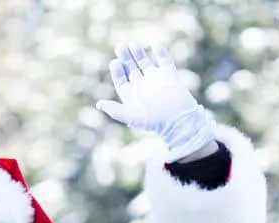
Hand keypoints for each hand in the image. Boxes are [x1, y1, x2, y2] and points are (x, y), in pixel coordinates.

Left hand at [96, 42, 216, 162]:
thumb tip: (98, 104)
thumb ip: (115, 110)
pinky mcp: (170, 76)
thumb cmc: (154, 121)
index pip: (122, 81)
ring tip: (132, 44)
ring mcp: (157, 81)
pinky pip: (165, 61)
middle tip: (120, 47)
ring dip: (139, 54)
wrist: (179, 120)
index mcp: (134, 97)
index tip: (114, 63)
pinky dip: (161, 53)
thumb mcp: (131, 116)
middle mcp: (144, 88)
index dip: (117, 72)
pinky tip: (156, 45)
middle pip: (132, 70)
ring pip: (146, 63)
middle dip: (126, 59)